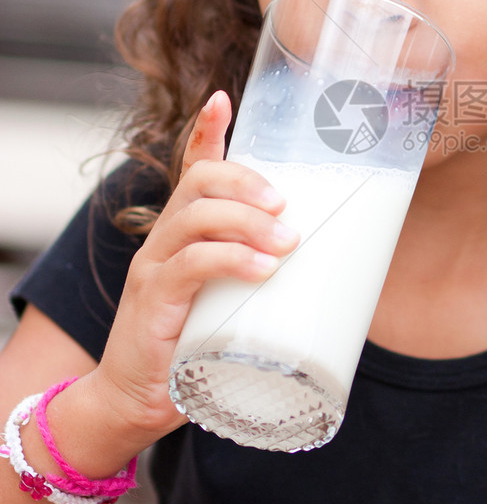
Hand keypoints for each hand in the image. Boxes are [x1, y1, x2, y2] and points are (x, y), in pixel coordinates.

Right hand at [93, 91, 298, 439]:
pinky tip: (262, 268)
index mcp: (182, 234)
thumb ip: (263, 283)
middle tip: (286, 205)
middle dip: (247, 180)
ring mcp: (153, 268)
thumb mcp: (229, 306)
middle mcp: (163, 240)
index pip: (191, 168)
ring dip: (248, 220)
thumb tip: (337, 277)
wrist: (132, 404)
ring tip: (287, 239)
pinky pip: (190, 264)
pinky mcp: (152, 301)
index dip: (206, 131)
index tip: (224, 98)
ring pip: (196, 215)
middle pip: (199, 181)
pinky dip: (230, 259)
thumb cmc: (190, 352)